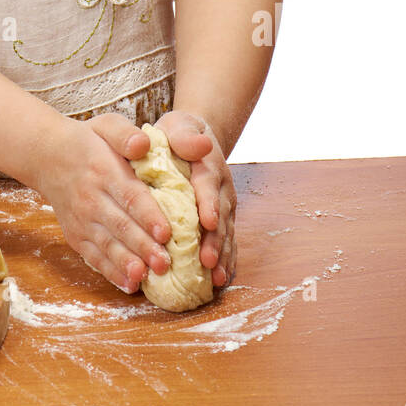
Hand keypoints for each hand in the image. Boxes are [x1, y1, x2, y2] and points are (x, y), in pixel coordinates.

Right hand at [31, 112, 177, 293]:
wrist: (47, 156)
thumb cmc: (87, 140)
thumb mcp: (106, 125)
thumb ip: (125, 134)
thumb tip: (143, 145)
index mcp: (103, 170)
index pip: (129, 195)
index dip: (148, 215)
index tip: (166, 232)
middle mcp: (91, 198)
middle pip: (121, 226)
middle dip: (143, 247)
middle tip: (166, 264)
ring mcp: (81, 220)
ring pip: (108, 245)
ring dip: (127, 263)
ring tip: (146, 277)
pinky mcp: (76, 235)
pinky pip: (94, 256)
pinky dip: (111, 272)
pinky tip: (129, 284)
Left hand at [154, 109, 236, 287]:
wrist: (194, 138)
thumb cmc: (179, 133)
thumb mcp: (178, 125)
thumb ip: (185, 135)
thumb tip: (201, 143)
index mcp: (208, 164)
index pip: (209, 184)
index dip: (209, 203)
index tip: (208, 222)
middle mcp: (221, 188)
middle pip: (221, 216)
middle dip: (215, 240)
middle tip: (208, 261)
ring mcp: (224, 205)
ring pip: (226, 233)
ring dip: (222, 255)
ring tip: (216, 278)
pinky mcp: (222, 218)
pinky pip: (227, 241)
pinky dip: (225, 260)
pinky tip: (219, 280)